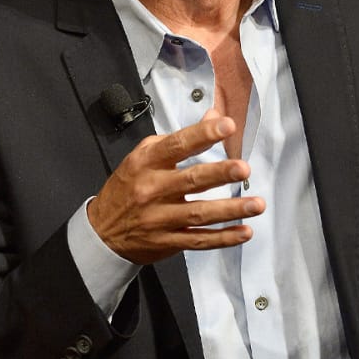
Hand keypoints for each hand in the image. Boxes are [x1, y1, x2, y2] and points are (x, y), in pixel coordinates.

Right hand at [87, 112, 262, 264]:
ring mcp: (159, 218)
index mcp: (146, 163)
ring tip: (256, 204)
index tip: (226, 126)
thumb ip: (178, 139)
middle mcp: (152, 189)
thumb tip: (214, 117)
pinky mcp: (167, 241)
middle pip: (190, 180)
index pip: (176, 146)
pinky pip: (198, 240)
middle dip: (219, 174)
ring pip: (198, 213)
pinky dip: (223, 238)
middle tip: (243, 169)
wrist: (102, 231)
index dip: (202, 135)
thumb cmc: (127, 188)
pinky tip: (244, 232)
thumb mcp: (143, 157)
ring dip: (230, 209)